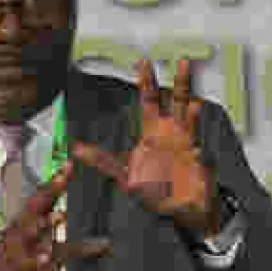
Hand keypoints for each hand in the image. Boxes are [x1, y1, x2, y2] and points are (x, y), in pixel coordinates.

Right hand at [0, 163, 110, 270]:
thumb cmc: (22, 264)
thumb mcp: (54, 254)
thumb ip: (79, 248)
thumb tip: (106, 244)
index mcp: (32, 221)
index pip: (46, 197)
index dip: (57, 182)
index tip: (70, 165)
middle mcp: (23, 229)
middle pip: (36, 206)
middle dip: (49, 192)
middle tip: (62, 178)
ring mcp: (17, 247)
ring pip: (30, 231)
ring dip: (45, 223)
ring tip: (60, 216)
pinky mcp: (14, 267)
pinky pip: (26, 262)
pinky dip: (36, 259)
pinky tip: (46, 257)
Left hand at [72, 58, 220, 235]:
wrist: (185, 209)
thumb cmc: (159, 192)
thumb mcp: (125, 177)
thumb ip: (103, 162)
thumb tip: (77, 150)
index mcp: (153, 134)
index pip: (149, 102)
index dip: (146, 83)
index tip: (143, 63)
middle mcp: (169, 132)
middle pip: (168, 99)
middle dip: (166, 81)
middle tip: (165, 62)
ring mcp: (184, 140)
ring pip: (185, 109)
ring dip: (184, 89)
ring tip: (185, 72)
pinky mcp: (194, 152)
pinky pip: (195, 136)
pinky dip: (193, 122)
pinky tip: (193, 112)